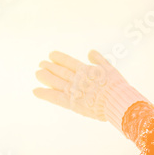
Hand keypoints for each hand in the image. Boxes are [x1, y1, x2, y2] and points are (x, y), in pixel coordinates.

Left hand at [33, 50, 148, 130]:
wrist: (118, 102)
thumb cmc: (117, 86)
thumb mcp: (110, 69)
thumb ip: (99, 60)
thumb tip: (90, 51)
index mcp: (86, 70)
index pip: (68, 61)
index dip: (58, 58)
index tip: (51, 55)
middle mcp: (77, 79)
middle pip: (59, 71)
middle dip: (49, 67)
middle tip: (41, 64)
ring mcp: (74, 91)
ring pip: (55, 82)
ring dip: (45, 77)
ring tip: (38, 73)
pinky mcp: (72, 103)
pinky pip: (55, 97)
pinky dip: (45, 94)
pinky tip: (35, 91)